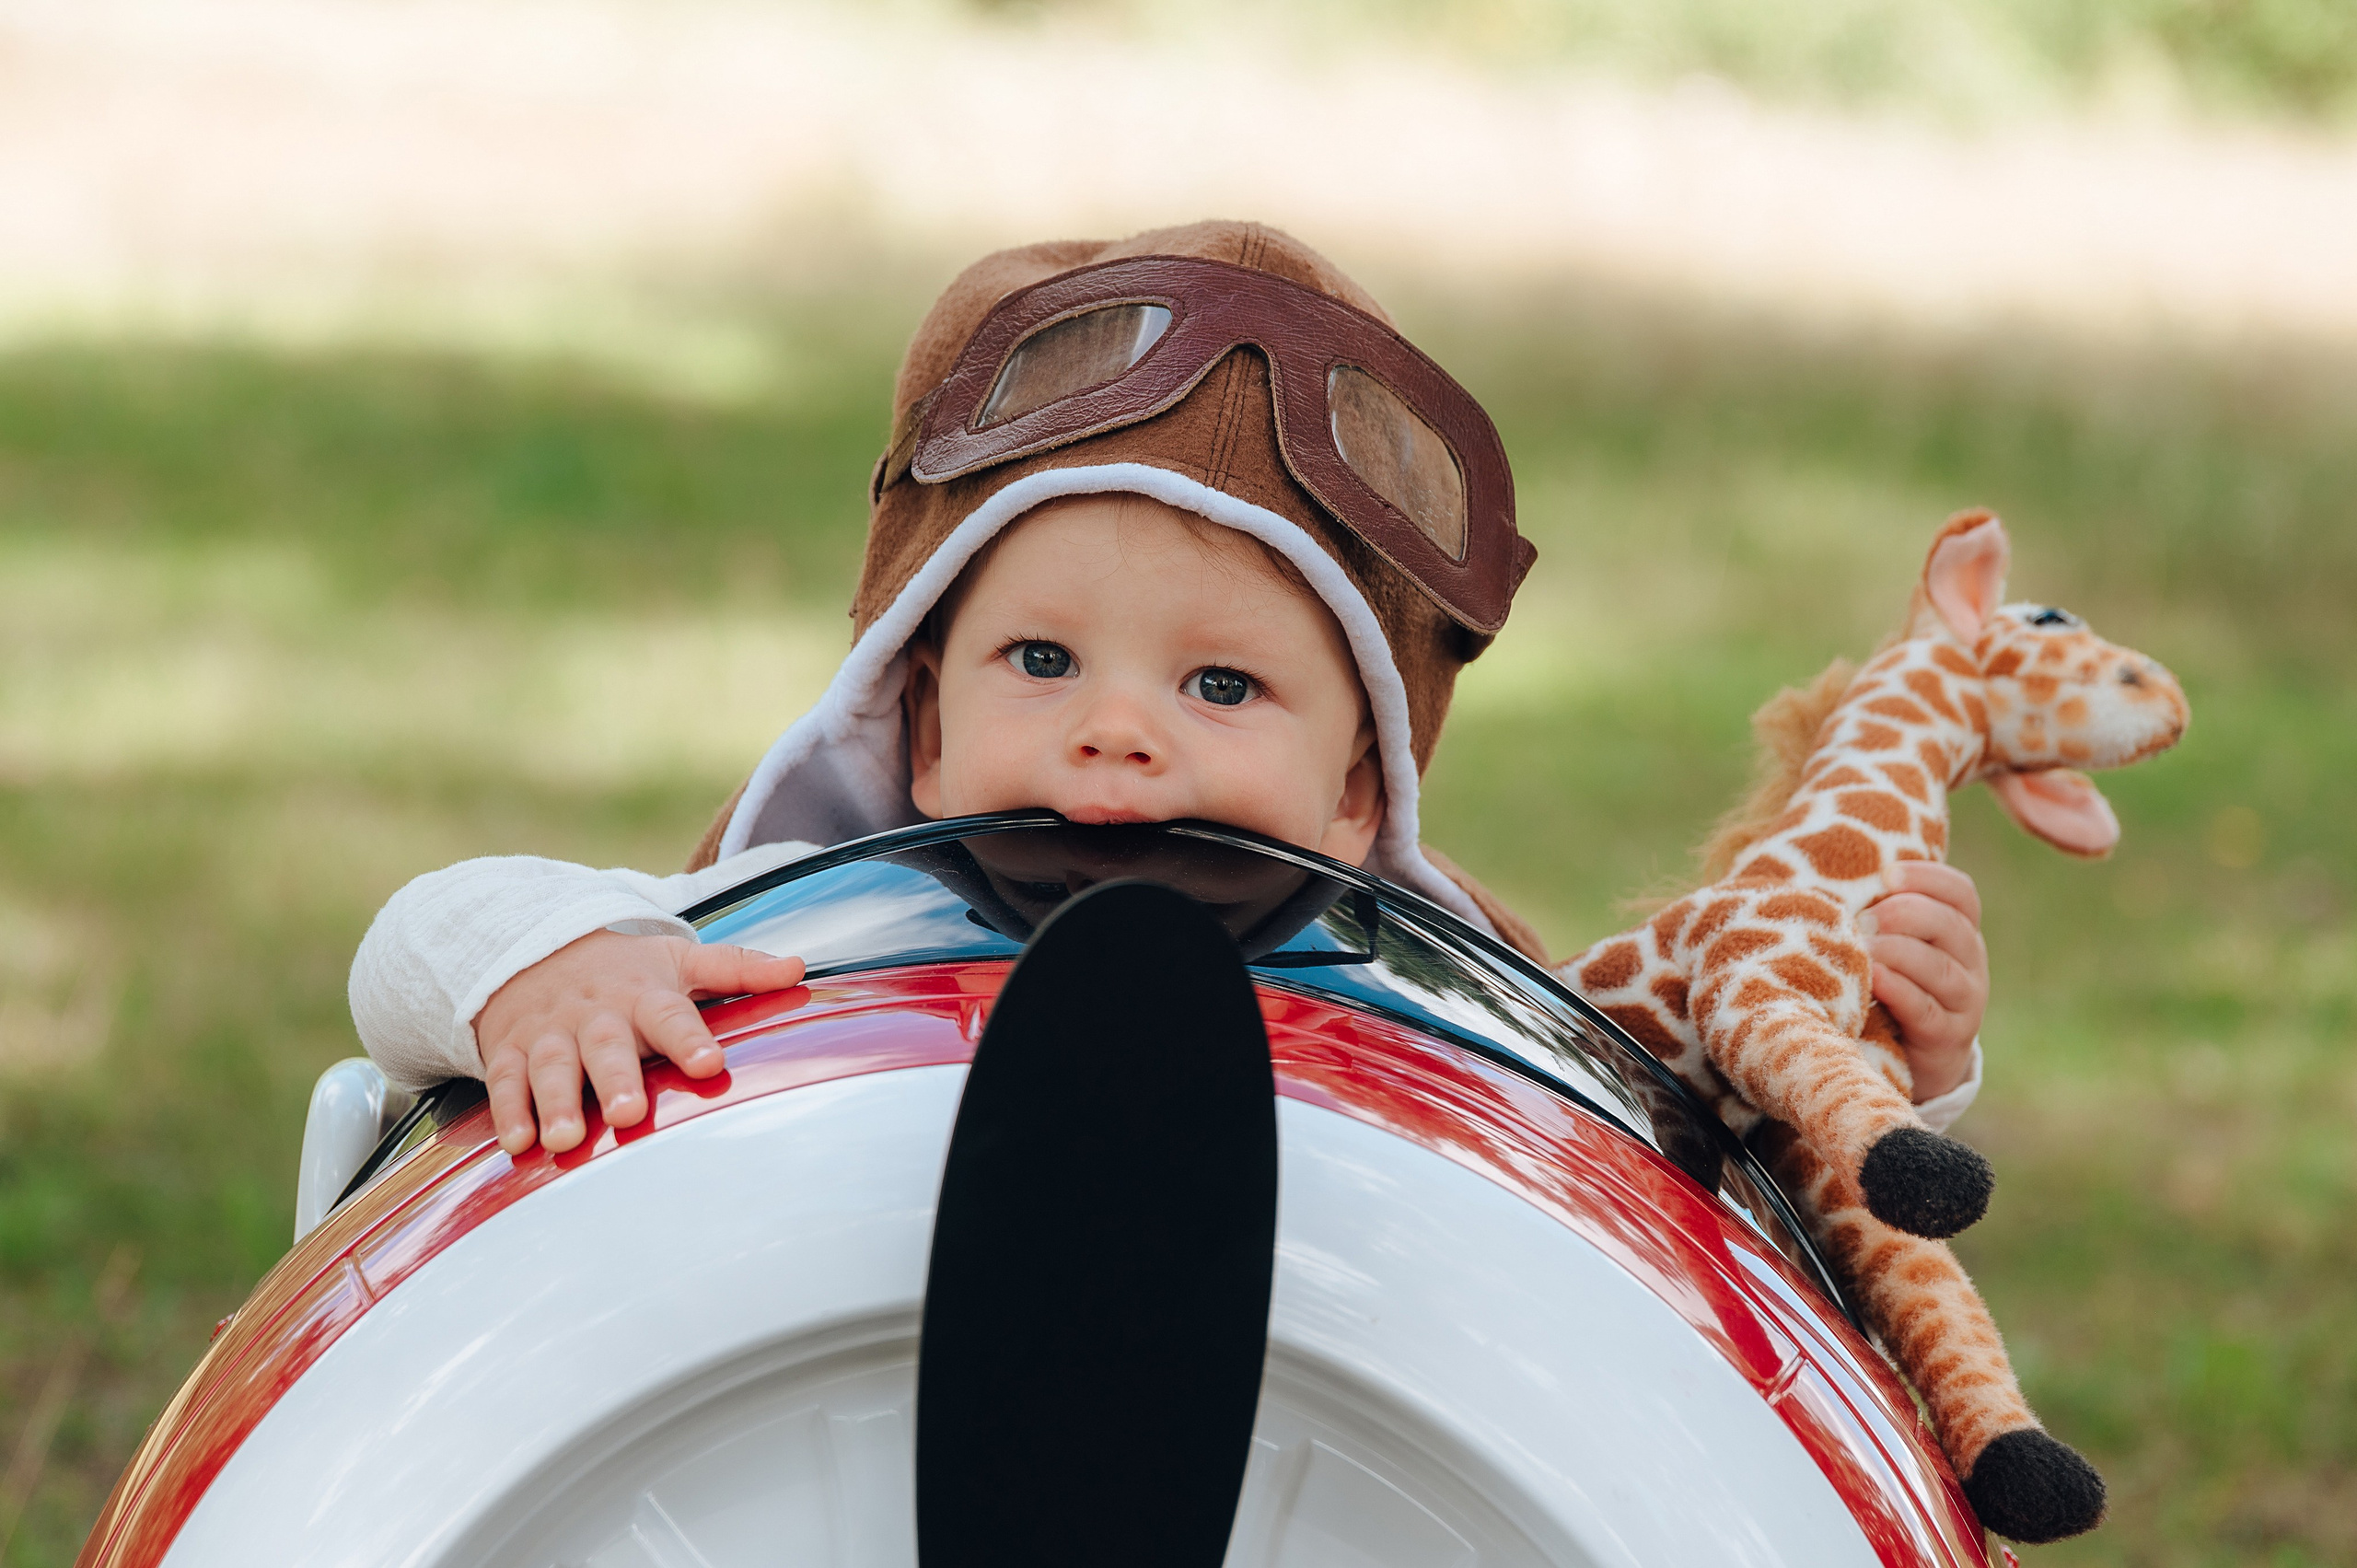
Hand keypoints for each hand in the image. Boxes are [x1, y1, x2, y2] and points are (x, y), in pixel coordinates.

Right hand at [476, 931, 805, 1155]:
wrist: (538, 945)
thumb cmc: (625, 968)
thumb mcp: (679, 959)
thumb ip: (737, 968)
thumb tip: (799, 968)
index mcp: (644, 995)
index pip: (671, 1015)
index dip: (690, 1039)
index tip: (710, 1063)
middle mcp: (596, 1014)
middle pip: (606, 1046)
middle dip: (615, 1079)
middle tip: (627, 1113)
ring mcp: (551, 1032)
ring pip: (552, 1066)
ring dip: (557, 1102)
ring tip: (566, 1139)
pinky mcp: (512, 1050)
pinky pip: (506, 1080)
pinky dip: (511, 1111)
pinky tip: (519, 1143)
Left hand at [1862, 861, 1987, 1103]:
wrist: (1917, 1059)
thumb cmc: (1894, 987)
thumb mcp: (1897, 948)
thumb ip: (1881, 916)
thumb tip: (1832, 875)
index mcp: (1960, 931)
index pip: (1961, 893)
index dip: (1929, 878)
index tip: (1887, 874)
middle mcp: (1971, 962)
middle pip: (1950, 926)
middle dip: (1905, 914)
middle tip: (1865, 918)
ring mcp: (1964, 1002)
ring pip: (1939, 968)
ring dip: (1897, 952)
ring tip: (1864, 948)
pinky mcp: (1947, 1037)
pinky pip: (1925, 1009)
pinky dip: (1898, 990)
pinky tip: (1874, 979)